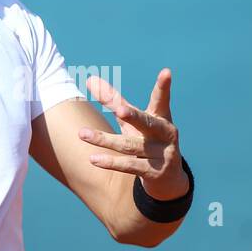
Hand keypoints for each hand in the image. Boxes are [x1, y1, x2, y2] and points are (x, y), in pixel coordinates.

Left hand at [79, 68, 188, 200]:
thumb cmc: (147, 140)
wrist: (168, 178)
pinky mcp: (154, 172)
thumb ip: (113, 100)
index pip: (160, 99)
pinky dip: (111, 162)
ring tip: (82, 134)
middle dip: (134, 116)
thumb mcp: (132, 121)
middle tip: (120, 111)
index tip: (167, 72)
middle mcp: (164, 133)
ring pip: (129, 145)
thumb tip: (89, 78)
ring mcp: (161, 153)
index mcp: (161, 117)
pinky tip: (93, 159)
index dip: (163, 86)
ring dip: (105, 140)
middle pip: (146, 123)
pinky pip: (129, 165)